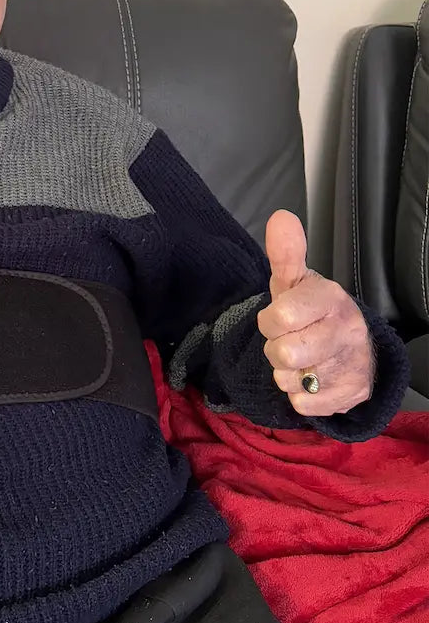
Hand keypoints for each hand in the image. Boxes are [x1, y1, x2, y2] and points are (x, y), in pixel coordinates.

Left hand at [257, 209, 373, 416]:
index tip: (279, 318)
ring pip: (290, 380)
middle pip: (283, 352)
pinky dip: (298, 396)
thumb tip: (281, 217)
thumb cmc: (311, 311)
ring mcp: (351, 365)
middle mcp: (346, 331)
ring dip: (285, 373)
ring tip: (300, 360)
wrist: (352, 348)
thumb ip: (285, 253)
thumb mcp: (295, 283)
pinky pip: (303, 405)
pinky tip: (310, 380)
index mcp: (330, 298)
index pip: (281, 317)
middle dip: (275, 349)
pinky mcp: (351, 395)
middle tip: (288, 341)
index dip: (270, 321)